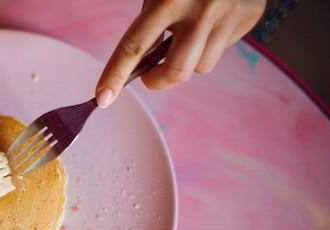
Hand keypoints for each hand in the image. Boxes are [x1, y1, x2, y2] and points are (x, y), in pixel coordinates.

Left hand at [95, 0, 265, 106]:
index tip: (102, 98)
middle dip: (158, 81)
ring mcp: (227, 16)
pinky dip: (211, 44)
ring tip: (190, 33)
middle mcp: (200, 10)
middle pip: (176, 72)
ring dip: (189, 60)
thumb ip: (151, 25)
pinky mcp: (248, 18)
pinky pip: (222, 51)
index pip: (135, 46)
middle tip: (150, 75)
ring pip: (201, 66)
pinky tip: (213, 21)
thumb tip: (143, 65)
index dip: (115, 75)